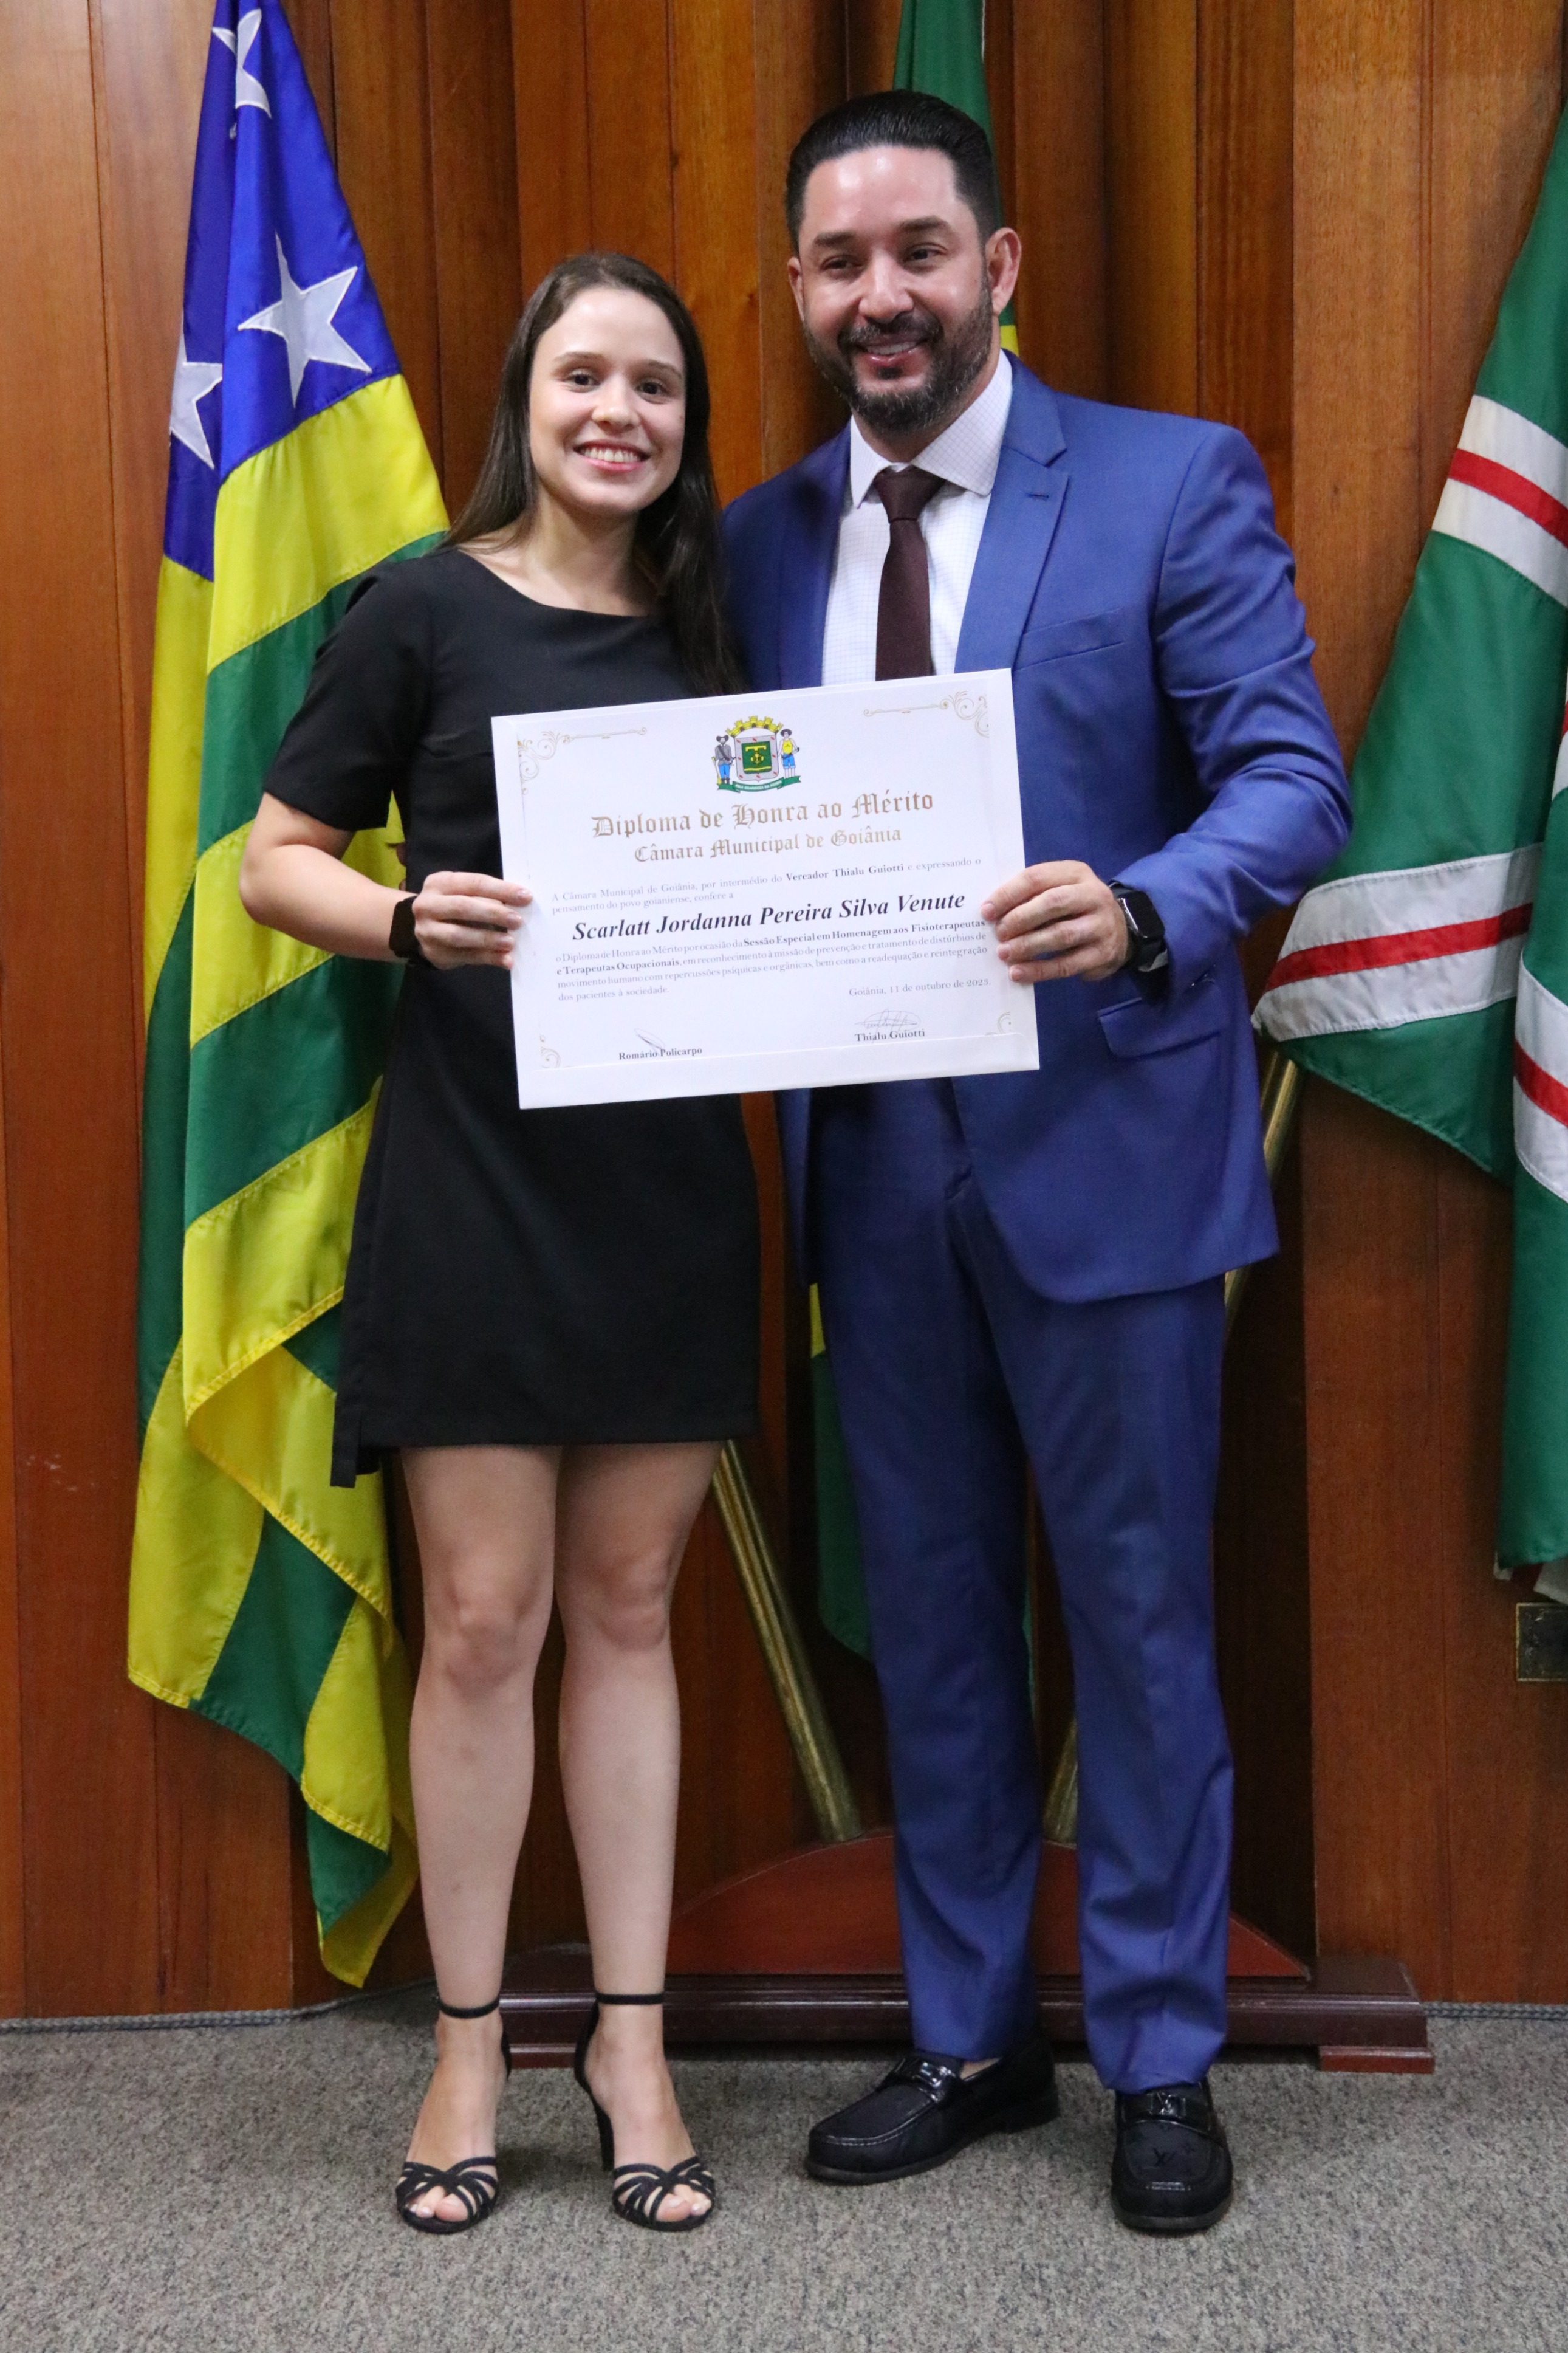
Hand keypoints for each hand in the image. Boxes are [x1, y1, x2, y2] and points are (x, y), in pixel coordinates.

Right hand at [412, 871, 529, 969]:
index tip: (526, 897)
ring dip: (488, 939)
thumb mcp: (460, 894)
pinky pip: (464, 956)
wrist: (418, 929)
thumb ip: (484, 897)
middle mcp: (428, 905)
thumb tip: (520, 903)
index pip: (474, 883)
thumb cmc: (450, 907)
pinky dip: (487, 958)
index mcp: (439, 883)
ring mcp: (427, 931)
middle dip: (493, 914)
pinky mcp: (434, 953)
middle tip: (517, 921)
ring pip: (459, 935)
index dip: (501, 889)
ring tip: (510, 942)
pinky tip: (505, 959)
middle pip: (463, 907)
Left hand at [981, 861, 1128, 983]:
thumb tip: (993, 913)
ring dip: (1027, 945)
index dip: (1009, 894)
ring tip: (1004, 953)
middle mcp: (1094, 895)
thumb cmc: (1075, 909)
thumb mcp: (1060, 890)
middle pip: (1052, 903)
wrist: (1120, 931)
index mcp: (1076, 873)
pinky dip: (1039, 970)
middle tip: (998, 933)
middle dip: (1020, 918)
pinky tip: (1018, 973)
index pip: (1038, 877)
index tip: (986, 911)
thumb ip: (1032, 896)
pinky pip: (1067, 964)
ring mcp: (1102, 925)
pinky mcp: (1103, 953)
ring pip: (1061, 934)